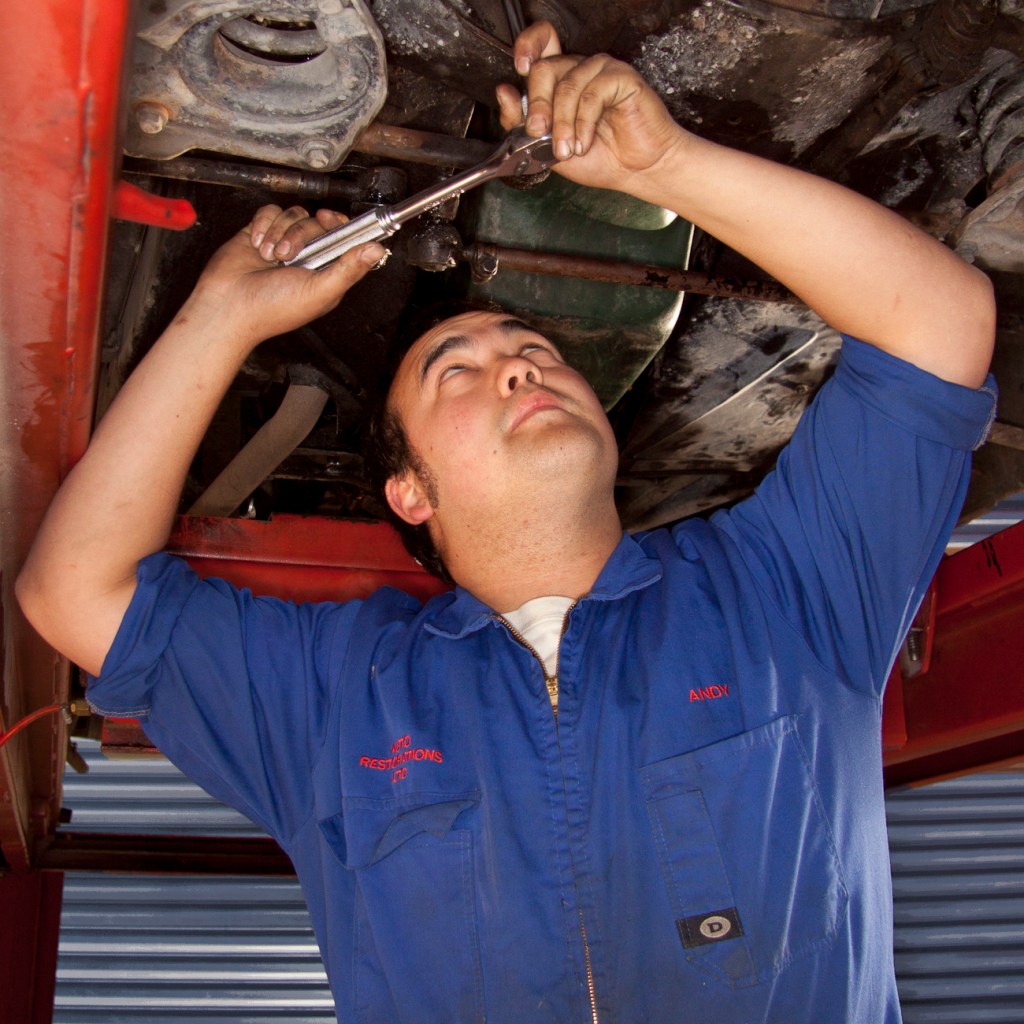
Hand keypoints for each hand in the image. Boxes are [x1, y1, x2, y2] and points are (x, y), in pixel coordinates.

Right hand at [187, 205, 386, 347]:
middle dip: (301, 235)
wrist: (229, 306)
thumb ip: (349, 269)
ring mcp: (284, 244)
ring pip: (294, 214)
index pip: (343, 237)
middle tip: (288, 255)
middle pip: (317, 222)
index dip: (339, 225)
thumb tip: (376, 249)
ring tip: (270, 256)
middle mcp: (307, 256)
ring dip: (280, 233)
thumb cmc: (272, 309)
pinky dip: (263, 225)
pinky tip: (257, 246)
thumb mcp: (320, 291)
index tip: (328, 220)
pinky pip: (269, 212)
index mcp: (326, 272)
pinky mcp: (261, 234)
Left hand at [495, 21, 685, 192]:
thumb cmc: (599, 158)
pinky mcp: (622, 78)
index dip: (528, 46)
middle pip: (545, 68)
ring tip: (568, 149)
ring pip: (567, 85)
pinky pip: (593, 93)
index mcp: (562, 79)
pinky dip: (584, 124)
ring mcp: (601, 71)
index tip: (521, 68)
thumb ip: (522, 123)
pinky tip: (585, 143)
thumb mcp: (547, 148)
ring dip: (562, 125)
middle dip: (538, 106)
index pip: (542, 43)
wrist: (635, 171)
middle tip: (540, 134)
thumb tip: (504, 94)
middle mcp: (580, 70)